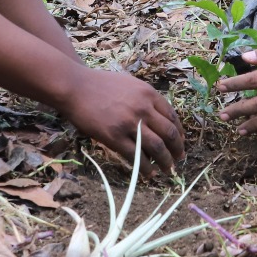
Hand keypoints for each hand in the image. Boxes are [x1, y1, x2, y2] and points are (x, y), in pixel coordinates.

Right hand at [60, 68, 185, 171]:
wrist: (75, 87)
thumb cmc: (100, 84)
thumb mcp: (130, 84)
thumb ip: (145, 98)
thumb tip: (158, 117)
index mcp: (149, 94)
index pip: (172, 116)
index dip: (180, 132)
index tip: (181, 141)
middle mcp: (143, 108)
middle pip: (169, 133)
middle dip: (177, 149)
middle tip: (179, 158)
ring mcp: (129, 123)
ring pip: (157, 147)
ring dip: (165, 161)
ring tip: (167, 170)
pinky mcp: (115, 137)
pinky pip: (136, 156)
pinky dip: (146, 167)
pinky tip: (148, 173)